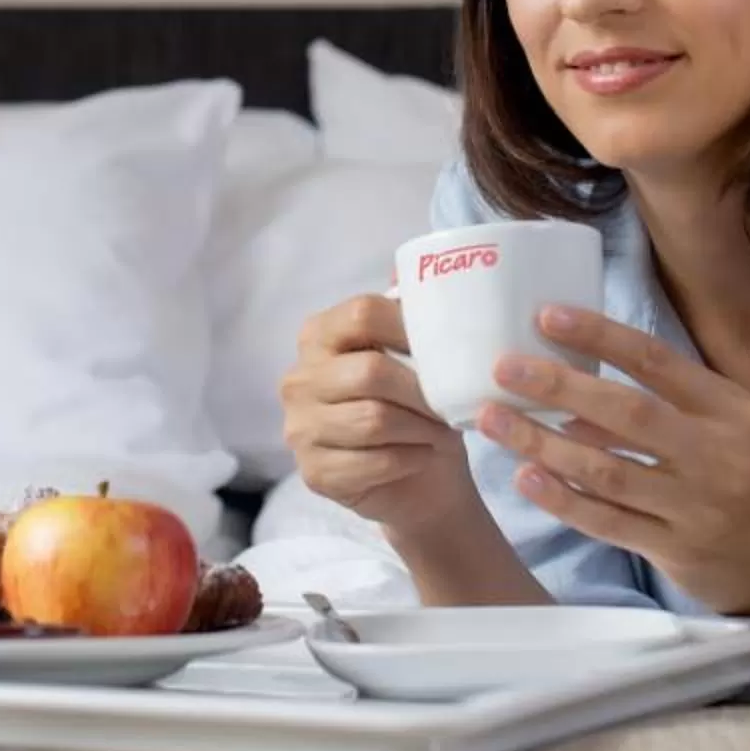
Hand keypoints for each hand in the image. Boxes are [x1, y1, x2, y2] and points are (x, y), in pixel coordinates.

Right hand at [279, 294, 484, 537]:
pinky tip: (421, 456)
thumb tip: (418, 270)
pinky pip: (373, 461)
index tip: (446, 347)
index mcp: (317, 335)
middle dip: (422, 390)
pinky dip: (409, 459)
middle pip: (370, 371)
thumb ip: (410, 315)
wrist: (417, 481)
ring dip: (420, 428)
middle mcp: (298, 379)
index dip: (408, 327)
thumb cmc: (415, 407)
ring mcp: (299, 428)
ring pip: (374, 420)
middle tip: (451, 404)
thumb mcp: (415, 357)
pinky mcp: (314, 472)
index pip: (361, 313)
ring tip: (442, 431)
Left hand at [476, 305, 749, 616]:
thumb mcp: (736, 426)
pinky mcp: (676, 552)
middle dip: (559, 386)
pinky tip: (527, 478)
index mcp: (728, 410)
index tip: (547, 316)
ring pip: (606, 470)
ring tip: (494, 420)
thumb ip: (673, 403)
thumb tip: (581, 391)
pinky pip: (608, 522)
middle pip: (626, 412)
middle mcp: (713, 453)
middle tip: (504, 367)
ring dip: (543, 443)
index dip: (600, 335)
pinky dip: (563, 499)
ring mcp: (693, 506)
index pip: (657, 361)